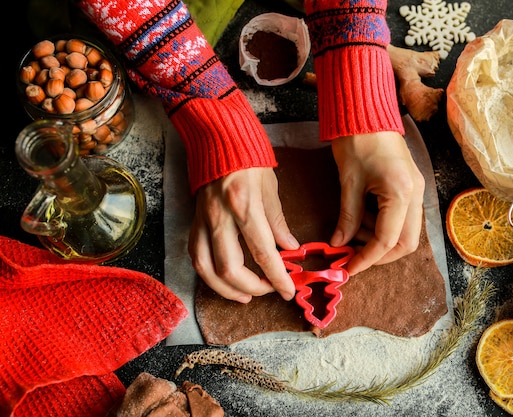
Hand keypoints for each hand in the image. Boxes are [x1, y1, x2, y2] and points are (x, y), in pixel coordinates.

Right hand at [188, 167, 298, 302]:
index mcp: (244, 206)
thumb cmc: (248, 158)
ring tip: (245, 295)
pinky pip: (196, 255)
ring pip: (206, 268)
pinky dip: (208, 273)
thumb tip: (289, 248)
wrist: (216, 137)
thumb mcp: (270, 187)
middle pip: (229, 269)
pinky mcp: (193, 220)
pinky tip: (222, 279)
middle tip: (268, 290)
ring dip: (225, 289)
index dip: (277, 278)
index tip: (288, 291)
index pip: (263, 253)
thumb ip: (278, 221)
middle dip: (252, 288)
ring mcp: (202, 220)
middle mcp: (220, 217)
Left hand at [330, 131, 424, 274]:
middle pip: (406, 243)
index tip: (347, 268)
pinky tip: (363, 218)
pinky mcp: (411, 186)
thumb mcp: (348, 183)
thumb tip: (340, 244)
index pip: (387, 241)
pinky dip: (384, 225)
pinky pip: (403, 218)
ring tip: (353, 229)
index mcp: (401, 193)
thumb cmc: (356, 141)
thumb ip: (348, 217)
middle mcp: (415, 194)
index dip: (367, 259)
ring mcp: (416, 190)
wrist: (367, 111)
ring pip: (406, 233)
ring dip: (380, 239)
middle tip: (353, 255)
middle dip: (380, 255)